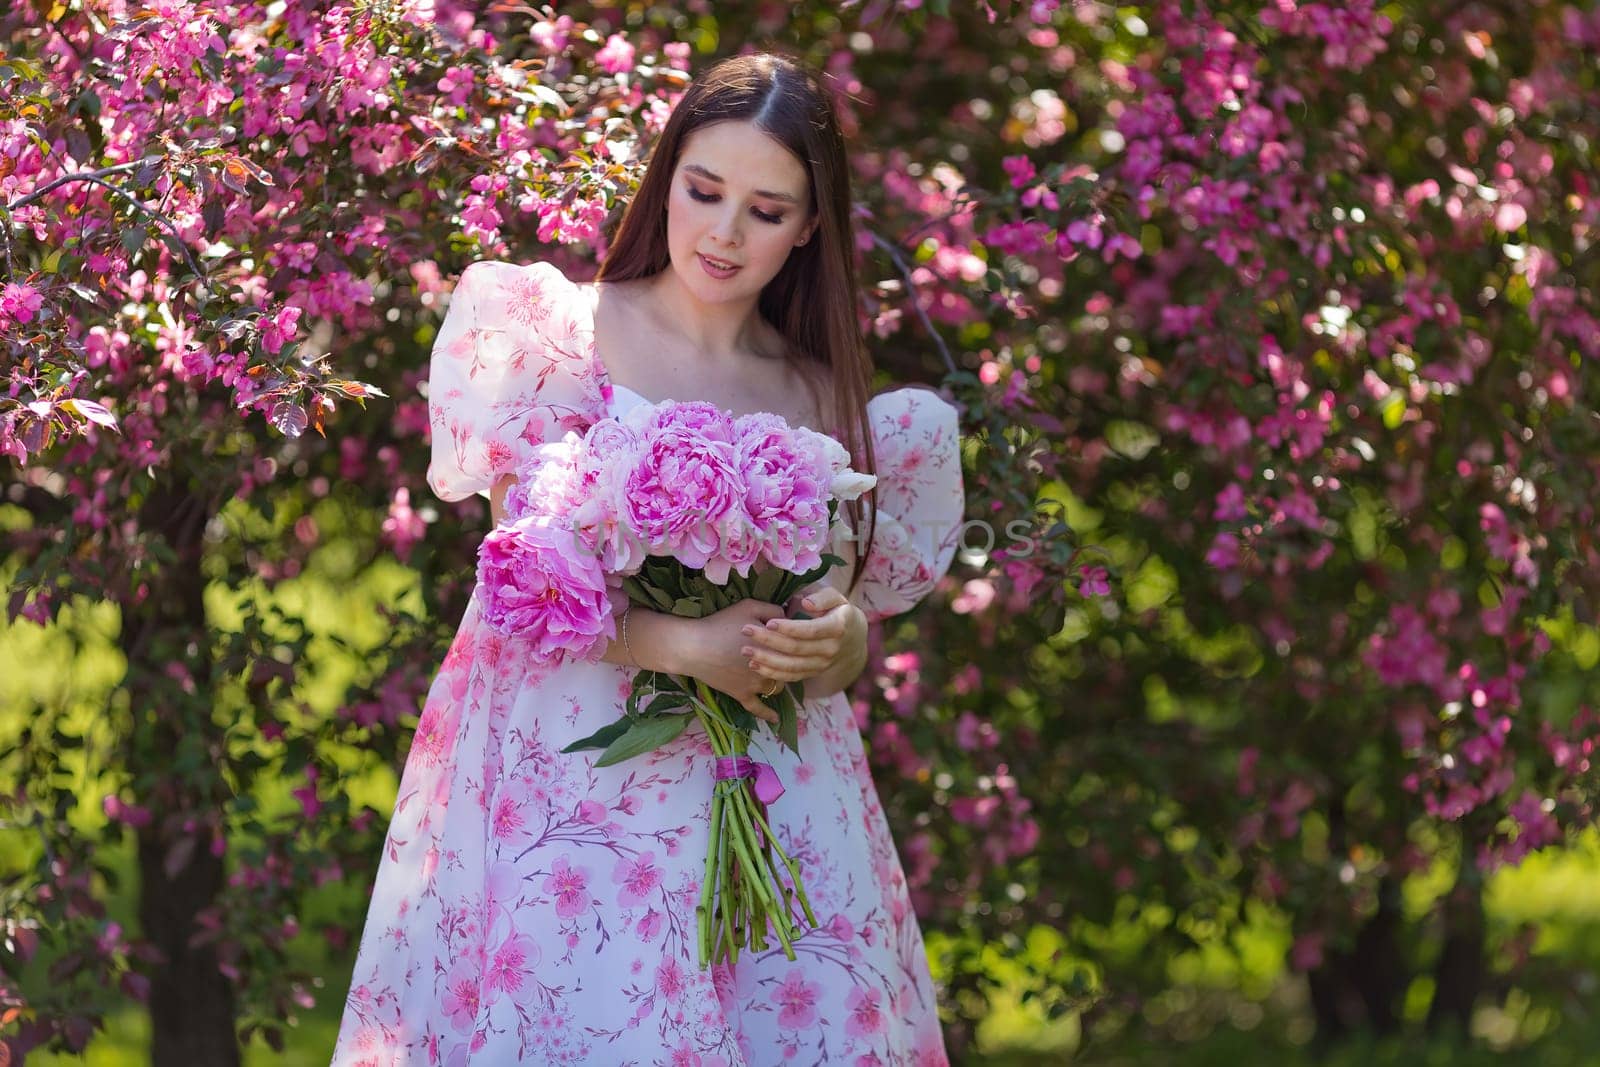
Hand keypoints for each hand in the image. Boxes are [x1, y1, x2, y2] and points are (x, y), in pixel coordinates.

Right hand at [681, 599, 789, 724]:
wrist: (694, 647)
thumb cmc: (720, 624)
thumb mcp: (749, 607)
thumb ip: (773, 611)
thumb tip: (790, 618)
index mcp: (774, 645)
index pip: (795, 646)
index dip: (794, 641)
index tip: (791, 638)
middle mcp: (770, 668)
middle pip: (789, 668)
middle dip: (788, 663)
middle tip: (783, 657)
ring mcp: (756, 684)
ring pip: (777, 687)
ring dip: (777, 681)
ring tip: (775, 676)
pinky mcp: (742, 694)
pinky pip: (758, 708)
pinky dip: (768, 714)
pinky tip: (775, 719)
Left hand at [743, 585, 866, 692]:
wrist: (853, 639)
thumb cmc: (838, 611)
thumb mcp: (837, 598)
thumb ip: (823, 597)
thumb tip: (805, 603)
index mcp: (837, 628)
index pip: (810, 630)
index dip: (789, 628)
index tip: (769, 622)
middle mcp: (830, 650)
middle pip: (796, 648)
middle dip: (769, 640)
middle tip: (746, 630)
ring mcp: (822, 664)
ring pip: (791, 666)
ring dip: (767, 660)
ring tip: (745, 650)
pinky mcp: (813, 673)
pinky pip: (791, 676)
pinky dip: (772, 673)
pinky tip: (755, 665)